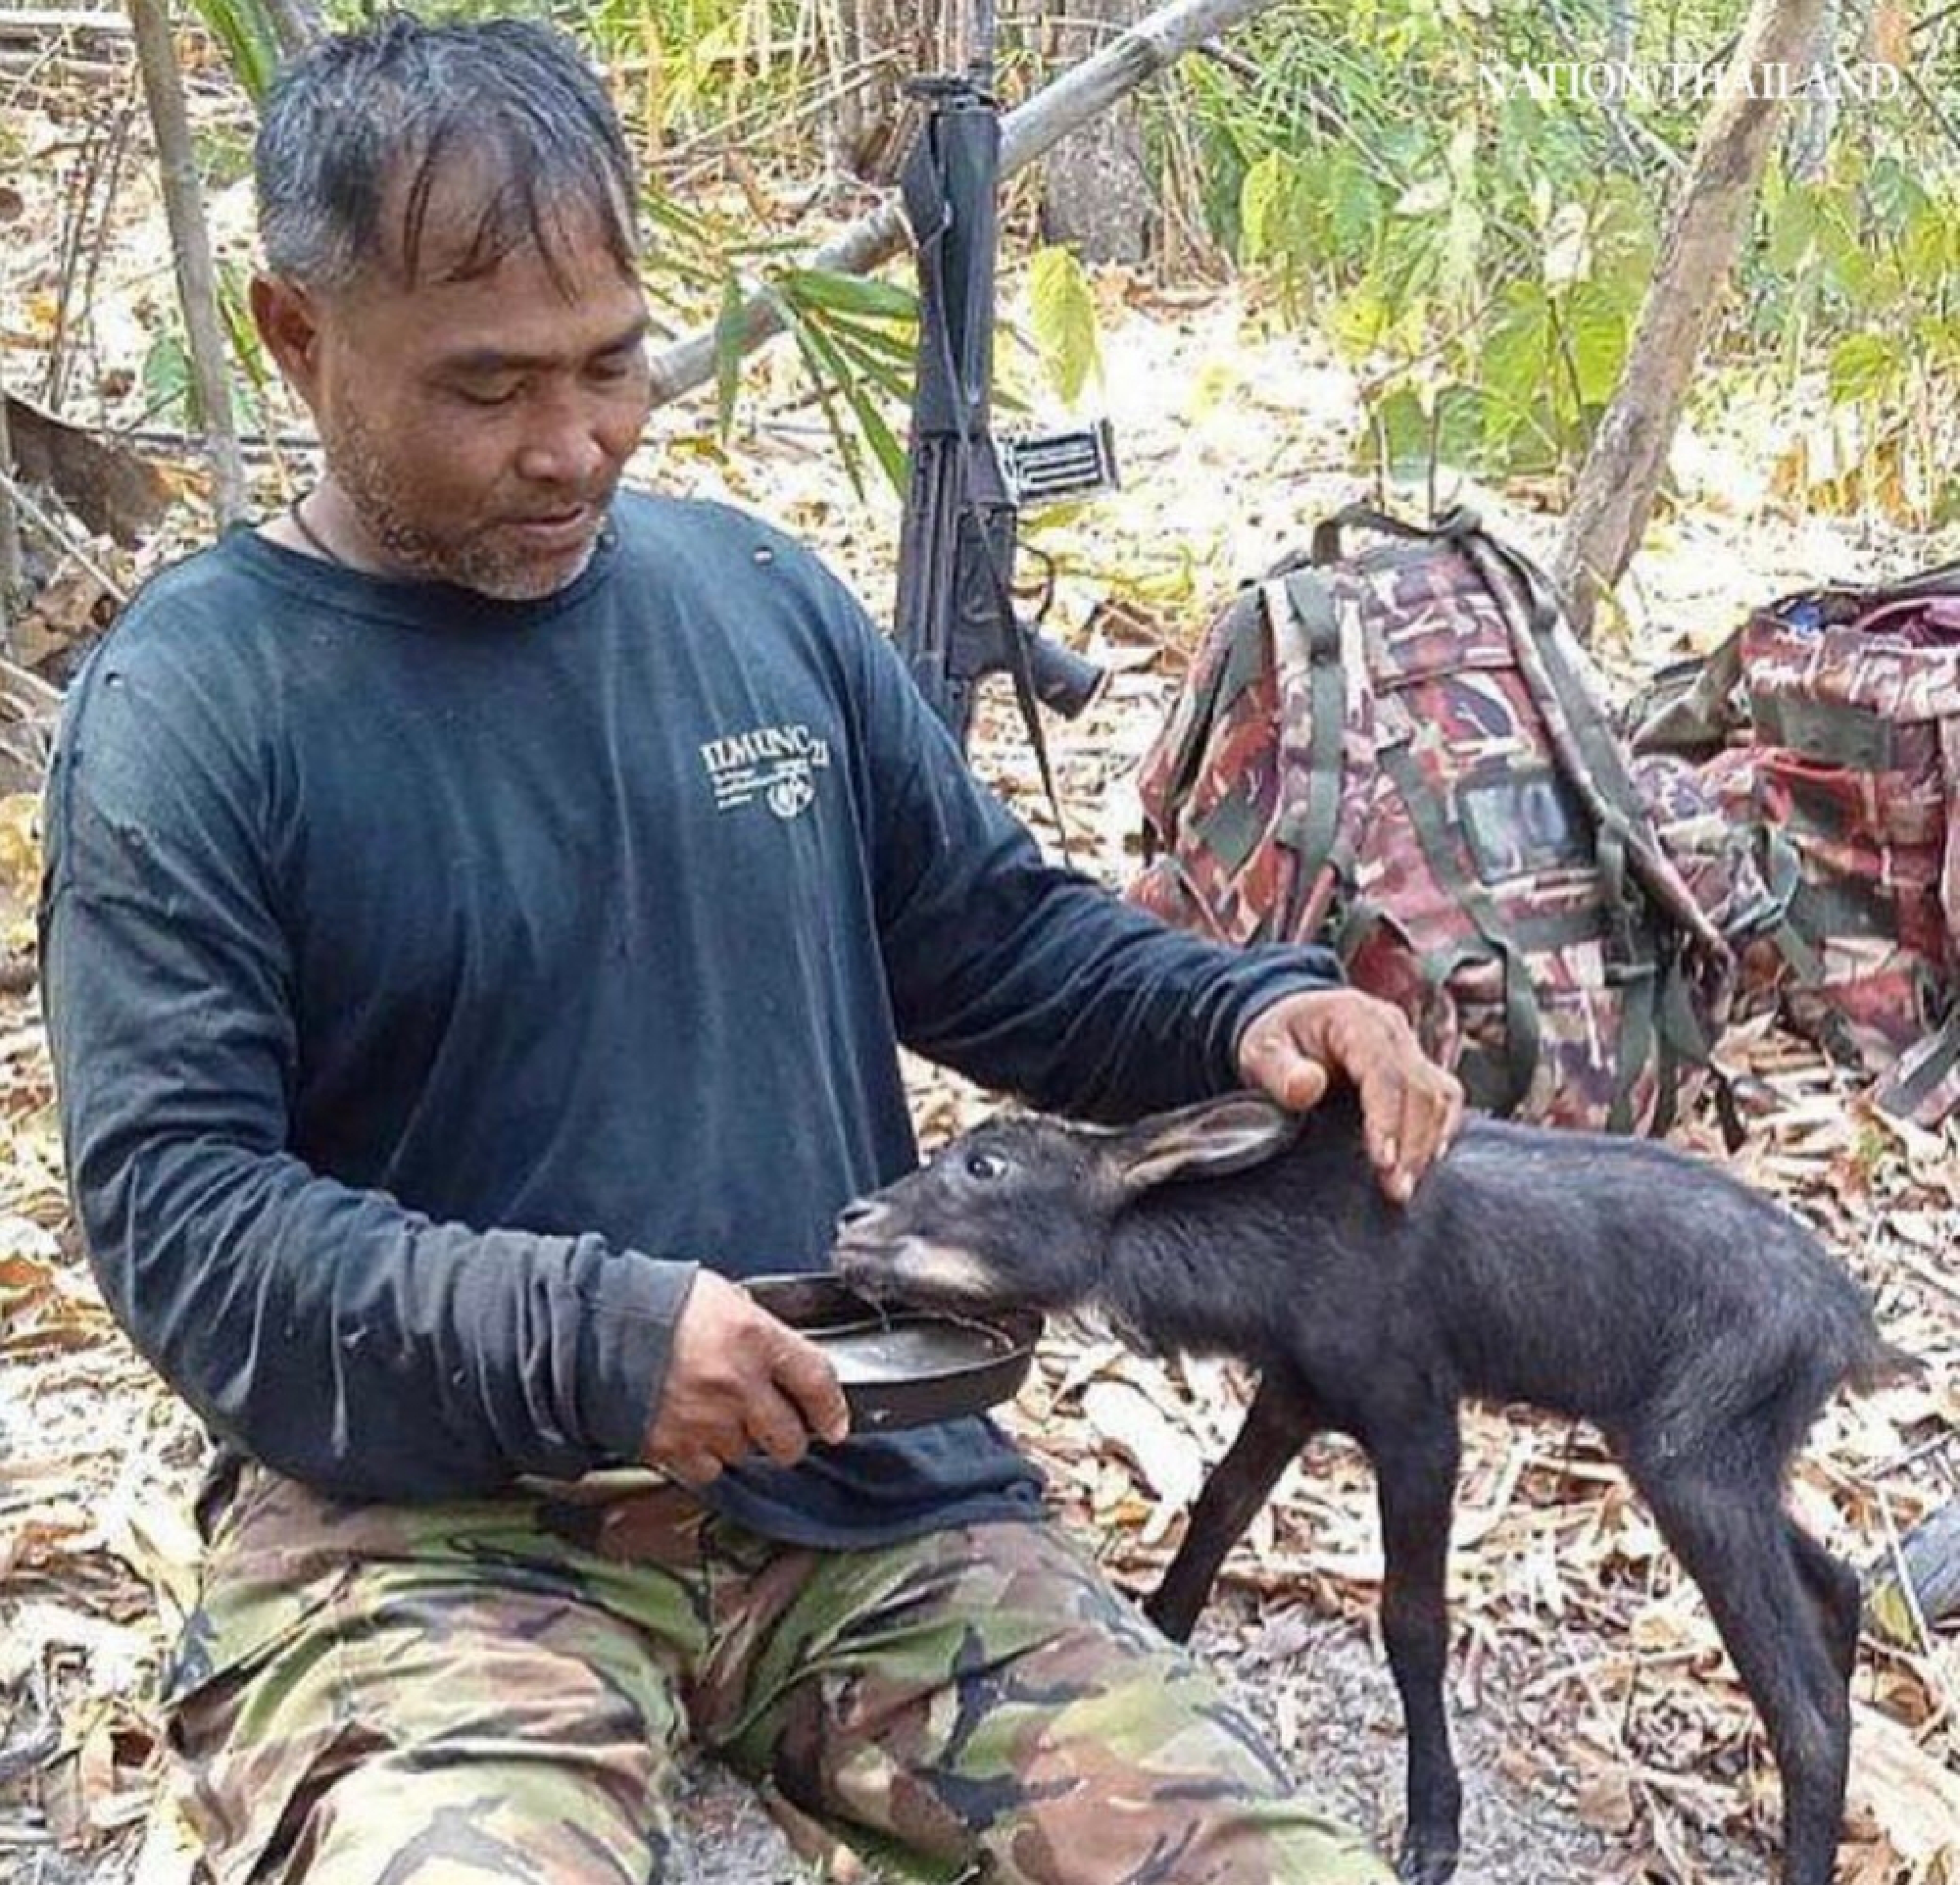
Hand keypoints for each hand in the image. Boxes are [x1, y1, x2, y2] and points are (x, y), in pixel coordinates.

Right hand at [642, 1272, 849, 1484]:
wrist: (593, 1328)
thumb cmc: (656, 1304)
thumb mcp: (722, 1296)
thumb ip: (758, 1328)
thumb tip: (779, 1352)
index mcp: (755, 1338)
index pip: (817, 1383)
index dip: (833, 1409)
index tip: (836, 1423)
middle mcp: (737, 1385)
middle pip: (789, 1439)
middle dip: (790, 1438)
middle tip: (781, 1429)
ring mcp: (706, 1421)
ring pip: (747, 1455)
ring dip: (742, 1442)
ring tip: (721, 1416)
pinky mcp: (674, 1448)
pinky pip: (709, 1471)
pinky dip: (706, 1457)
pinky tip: (696, 1432)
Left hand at [1236, 988, 1463, 1204]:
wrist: (1291, 1023)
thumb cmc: (1277, 1038)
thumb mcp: (1261, 1050)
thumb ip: (1279, 1070)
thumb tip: (1307, 1087)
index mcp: (1355, 1019)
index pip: (1385, 1071)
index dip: (1388, 1118)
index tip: (1383, 1161)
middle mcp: (1392, 1030)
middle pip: (1422, 1088)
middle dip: (1414, 1143)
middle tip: (1397, 1189)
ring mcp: (1409, 1049)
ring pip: (1440, 1096)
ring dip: (1429, 1144)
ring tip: (1407, 1186)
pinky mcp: (1417, 1070)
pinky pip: (1442, 1101)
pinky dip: (1439, 1133)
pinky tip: (1423, 1166)